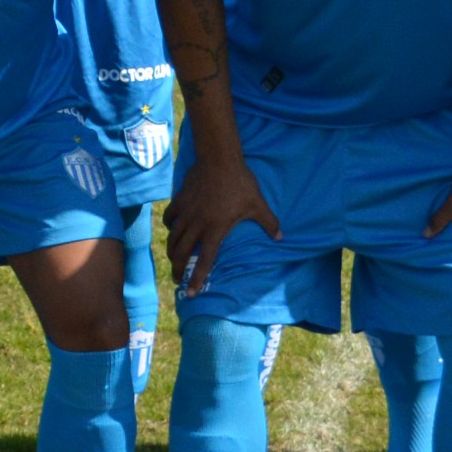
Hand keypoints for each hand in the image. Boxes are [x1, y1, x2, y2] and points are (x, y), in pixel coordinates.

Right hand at [161, 140, 280, 298]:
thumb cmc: (240, 183)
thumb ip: (269, 223)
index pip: (204, 261)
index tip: (191, 293)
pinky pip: (170, 218)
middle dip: (178, 269)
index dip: (197, 279)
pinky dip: (170, 226)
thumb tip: (281, 237)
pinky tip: (173, 229)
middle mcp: (197, 225)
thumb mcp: (258, 204)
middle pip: (181, 253)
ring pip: (173, 237)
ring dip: (171, 251)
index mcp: (215, 230)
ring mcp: (186, 212)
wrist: (219, 158)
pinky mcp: (180, 200)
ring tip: (173, 259)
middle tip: (177, 279)